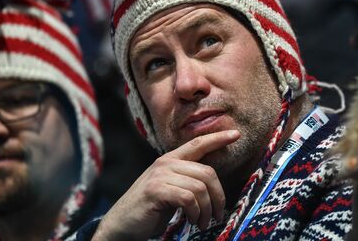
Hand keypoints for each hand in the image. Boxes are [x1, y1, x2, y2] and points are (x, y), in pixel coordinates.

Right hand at [91, 130, 240, 240]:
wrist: (122, 223)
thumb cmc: (150, 208)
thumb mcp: (170, 189)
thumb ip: (186, 180)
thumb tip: (213, 185)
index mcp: (170, 160)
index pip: (198, 144)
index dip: (217, 138)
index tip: (236, 134)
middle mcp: (166, 163)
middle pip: (207, 172)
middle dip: (218, 196)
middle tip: (217, 215)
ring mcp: (160, 175)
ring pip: (200, 187)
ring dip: (206, 210)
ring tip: (202, 222)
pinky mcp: (156, 190)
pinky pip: (188, 198)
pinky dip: (195, 213)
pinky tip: (191, 221)